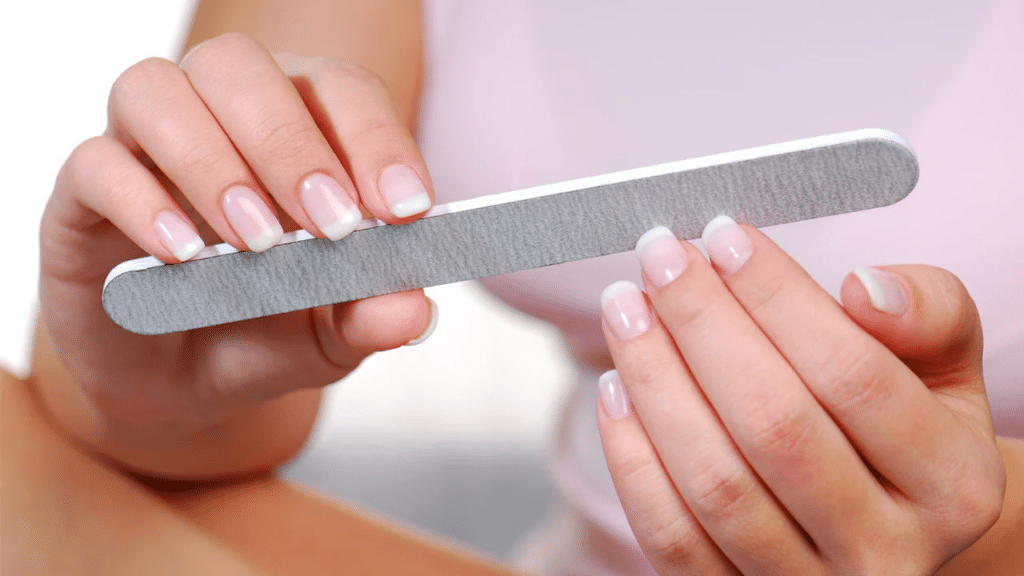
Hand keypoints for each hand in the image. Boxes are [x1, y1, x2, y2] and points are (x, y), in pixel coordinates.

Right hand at [36, 34, 434, 476]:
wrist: (177, 387)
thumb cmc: (263, 333)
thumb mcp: (330, 338)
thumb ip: (369, 316)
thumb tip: (414, 308)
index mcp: (297, 126)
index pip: (338, 90)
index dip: (376, 138)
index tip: (406, 209)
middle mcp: (217, 116)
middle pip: (241, 68)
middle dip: (291, 143)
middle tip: (331, 224)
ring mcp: (143, 148)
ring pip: (155, 90)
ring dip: (214, 162)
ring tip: (256, 242)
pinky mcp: (82, 196)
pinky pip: (93, 163)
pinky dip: (142, 203)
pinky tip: (183, 256)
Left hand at [596, 218, 1003, 574]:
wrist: (890, 520)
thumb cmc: (907, 422)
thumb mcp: (945, 363)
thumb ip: (929, 312)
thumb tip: (861, 289)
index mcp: (951, 483)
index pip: (853, 374)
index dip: (778, 298)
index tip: (725, 237)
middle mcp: (885, 551)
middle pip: (774, 426)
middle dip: (702, 325)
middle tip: (660, 258)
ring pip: (715, 483)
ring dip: (655, 382)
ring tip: (626, 310)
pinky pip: (671, 534)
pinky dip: (631, 457)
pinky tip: (616, 387)